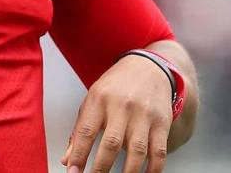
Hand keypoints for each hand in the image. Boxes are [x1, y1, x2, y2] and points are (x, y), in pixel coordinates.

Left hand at [60, 54, 171, 172]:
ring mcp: (144, 114)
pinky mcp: (162, 122)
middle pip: (111, 143)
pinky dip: (152, 170)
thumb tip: (68, 159)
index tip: (73, 171)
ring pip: (137, 150)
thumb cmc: (117, 86)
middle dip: (101, 168)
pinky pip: (158, 151)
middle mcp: (122, 106)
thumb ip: (80, 130)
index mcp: (100, 99)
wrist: (149, 68)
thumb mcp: (93, 100)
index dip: (78, 154)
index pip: (86, 131)